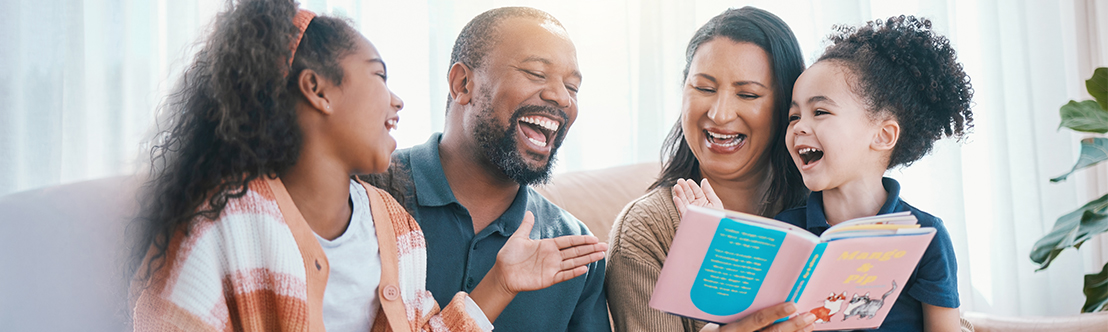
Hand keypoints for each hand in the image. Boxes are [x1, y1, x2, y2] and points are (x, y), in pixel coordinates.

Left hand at [489, 211, 607, 292]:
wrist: (502, 273)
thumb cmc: (509, 256)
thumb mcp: (518, 237)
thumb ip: (526, 226)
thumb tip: (530, 212)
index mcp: (548, 245)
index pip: (569, 241)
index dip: (581, 240)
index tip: (594, 238)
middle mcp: (553, 256)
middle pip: (576, 251)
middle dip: (590, 249)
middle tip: (605, 246)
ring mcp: (552, 268)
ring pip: (574, 262)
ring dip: (587, 259)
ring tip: (601, 255)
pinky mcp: (549, 279)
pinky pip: (564, 275)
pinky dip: (574, 272)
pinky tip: (584, 268)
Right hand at [673, 178, 722, 215]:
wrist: (717, 231)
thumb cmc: (718, 217)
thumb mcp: (715, 202)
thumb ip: (709, 191)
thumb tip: (704, 180)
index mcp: (703, 201)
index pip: (696, 191)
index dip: (692, 186)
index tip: (688, 180)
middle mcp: (696, 205)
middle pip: (688, 195)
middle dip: (684, 188)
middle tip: (679, 181)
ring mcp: (691, 211)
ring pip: (684, 201)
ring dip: (679, 194)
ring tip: (676, 187)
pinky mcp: (687, 218)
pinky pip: (682, 210)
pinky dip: (679, 204)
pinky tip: (676, 198)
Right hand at [706, 303, 815, 331]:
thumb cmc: (713, 329)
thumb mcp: (716, 320)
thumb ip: (736, 309)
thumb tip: (761, 289)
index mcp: (730, 330)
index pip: (756, 320)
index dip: (775, 313)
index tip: (792, 305)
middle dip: (793, 325)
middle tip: (809, 315)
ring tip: (809, 325)